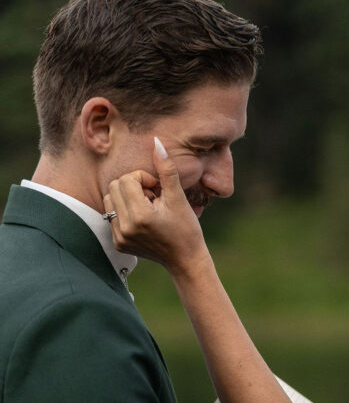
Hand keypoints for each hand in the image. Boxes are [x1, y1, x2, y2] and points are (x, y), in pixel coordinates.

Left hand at [103, 139, 209, 274]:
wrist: (185, 260)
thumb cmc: (186, 228)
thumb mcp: (178, 197)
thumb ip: (166, 169)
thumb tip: (156, 142)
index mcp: (140, 216)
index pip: (126, 179)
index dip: (143, 179)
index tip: (158, 191)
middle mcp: (126, 228)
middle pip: (115, 186)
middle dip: (133, 187)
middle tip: (152, 199)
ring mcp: (119, 237)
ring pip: (109, 199)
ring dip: (126, 198)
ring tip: (145, 209)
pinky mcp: (117, 243)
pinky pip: (110, 215)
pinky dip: (124, 213)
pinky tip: (142, 222)